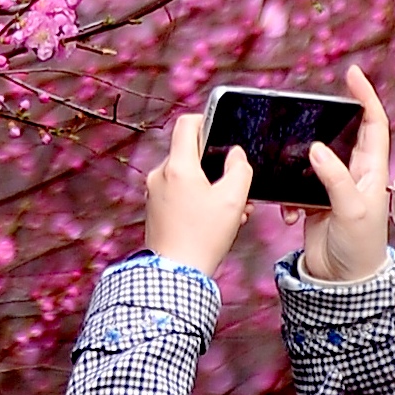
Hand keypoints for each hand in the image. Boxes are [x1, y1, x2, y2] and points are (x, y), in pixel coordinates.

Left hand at [146, 112, 252, 275]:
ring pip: (186, 175)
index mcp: (177, 166)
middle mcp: (160, 175)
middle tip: (234, 182)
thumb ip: (239, 170)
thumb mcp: (234, 200)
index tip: (221, 132)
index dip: (206, 121)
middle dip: (214, 163)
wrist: (176, 273)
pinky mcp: (155, 209)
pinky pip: (178, 192)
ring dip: (209, 185)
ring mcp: (155, 192)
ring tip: (230, 207)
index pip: (186, 124)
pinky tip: (215, 218)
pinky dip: (197, 198)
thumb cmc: (203, 237)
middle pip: (188, 152)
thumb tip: (235, 155)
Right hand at [296, 63, 392, 281]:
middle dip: (323, 124)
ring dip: (297, 164)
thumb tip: (316, 148)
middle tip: (305, 113)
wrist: (342, 283)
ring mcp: (334, 187)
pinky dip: (286, 195)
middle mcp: (355, 175)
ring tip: (288, 171)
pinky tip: (287, 213)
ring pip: (313, 159)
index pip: (373, 124)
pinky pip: (295, 186)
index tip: (352, 74)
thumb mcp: (351, 211)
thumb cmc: (358, 249)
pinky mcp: (314, 202)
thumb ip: (334, 179)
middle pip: (341, 135)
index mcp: (372, 171)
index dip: (365, 96)